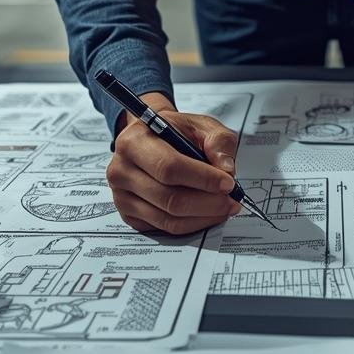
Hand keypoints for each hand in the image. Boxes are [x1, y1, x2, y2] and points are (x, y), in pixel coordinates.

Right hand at [106, 93, 242, 233]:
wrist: (152, 139)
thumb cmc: (175, 132)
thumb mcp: (200, 125)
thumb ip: (219, 141)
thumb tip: (226, 169)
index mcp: (134, 141)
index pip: (169, 167)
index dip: (203, 179)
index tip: (228, 183)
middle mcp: (121, 170)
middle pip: (169, 198)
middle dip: (208, 203)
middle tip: (232, 200)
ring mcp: (121, 196)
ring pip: (168, 218)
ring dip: (203, 217)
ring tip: (224, 207)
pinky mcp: (129, 215)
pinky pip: (165, 228)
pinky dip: (192, 224)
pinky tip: (206, 212)